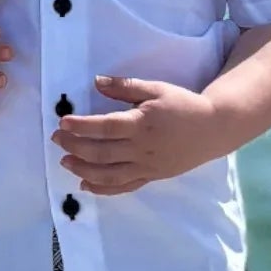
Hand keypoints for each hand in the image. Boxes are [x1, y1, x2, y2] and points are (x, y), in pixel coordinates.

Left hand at [51, 75, 222, 194]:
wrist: (214, 128)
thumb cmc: (183, 105)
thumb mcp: (156, 88)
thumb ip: (125, 87)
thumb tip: (96, 81)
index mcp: (142, 123)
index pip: (105, 127)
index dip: (81, 126)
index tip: (62, 123)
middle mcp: (142, 148)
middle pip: (101, 153)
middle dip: (74, 146)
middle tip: (57, 139)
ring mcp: (147, 166)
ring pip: (109, 175)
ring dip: (83, 170)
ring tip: (65, 161)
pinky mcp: (151, 177)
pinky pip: (124, 187)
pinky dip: (102, 190)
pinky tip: (85, 185)